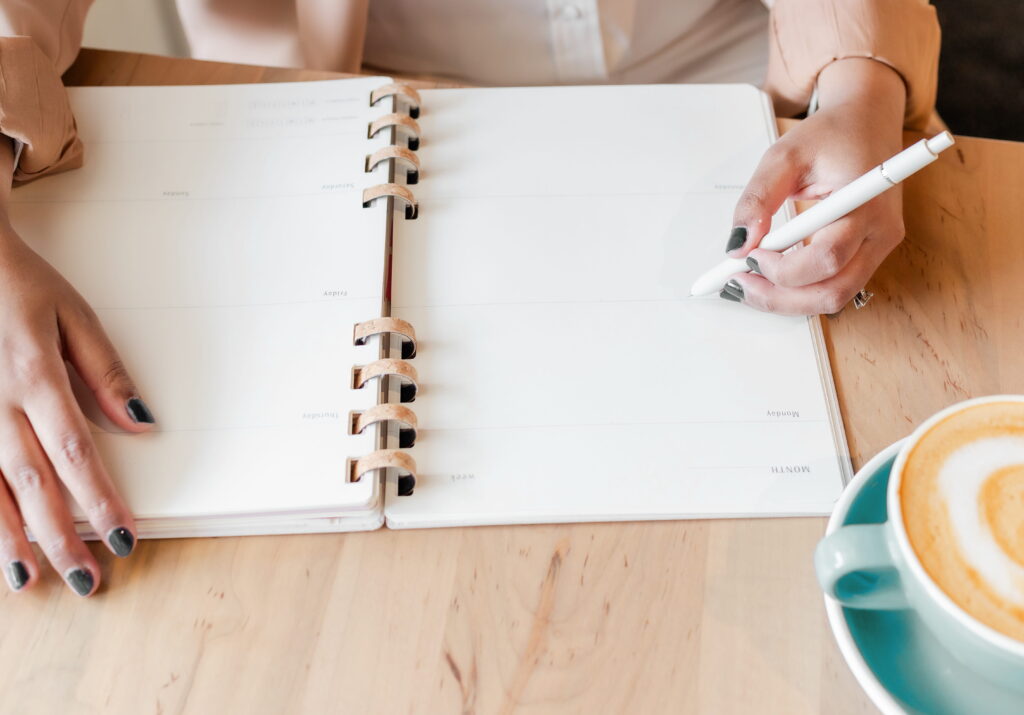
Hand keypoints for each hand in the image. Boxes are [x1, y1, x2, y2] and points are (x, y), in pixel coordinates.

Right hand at [0, 207, 152, 595]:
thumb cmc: (17, 284)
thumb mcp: (73, 316)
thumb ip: (106, 373)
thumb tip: (141, 424)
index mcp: (36, 377)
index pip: (75, 454)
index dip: (99, 501)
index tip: (122, 537)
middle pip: (33, 483)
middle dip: (61, 537)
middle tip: (86, 580)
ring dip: (8, 538)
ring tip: (29, 579)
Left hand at [720, 59, 907, 314]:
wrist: (867, 122)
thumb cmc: (831, 135)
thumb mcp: (784, 155)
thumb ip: (758, 199)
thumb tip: (737, 245)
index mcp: (865, 203)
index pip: (827, 258)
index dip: (783, 269)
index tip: (748, 257)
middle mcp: (880, 232)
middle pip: (833, 291)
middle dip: (781, 297)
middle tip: (739, 283)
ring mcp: (879, 246)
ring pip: (835, 297)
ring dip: (788, 300)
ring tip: (750, 282)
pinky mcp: (869, 253)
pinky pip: (835, 286)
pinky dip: (800, 291)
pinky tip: (769, 277)